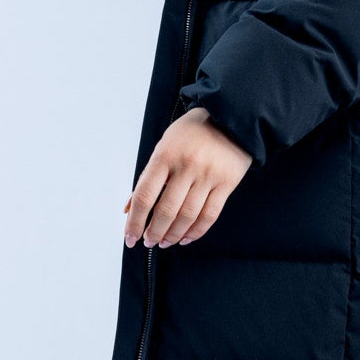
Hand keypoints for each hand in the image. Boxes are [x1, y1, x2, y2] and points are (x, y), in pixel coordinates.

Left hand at [124, 107, 252, 248]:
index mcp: (165, 155)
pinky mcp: (227, 183)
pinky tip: (186, 238)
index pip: (144, 195)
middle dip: (154, 232)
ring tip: (165, 242)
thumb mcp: (164, 145)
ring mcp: (208, 175)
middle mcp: (186, 166)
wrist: (231, 117)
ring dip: (173, 235)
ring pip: (188, 216)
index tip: (130, 236)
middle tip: (148, 241)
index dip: (134, 221)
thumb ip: (148, 176)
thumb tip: (129, 208)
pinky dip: (196, 231)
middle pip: (166, 210)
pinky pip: (210, 215)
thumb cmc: (192, 132)